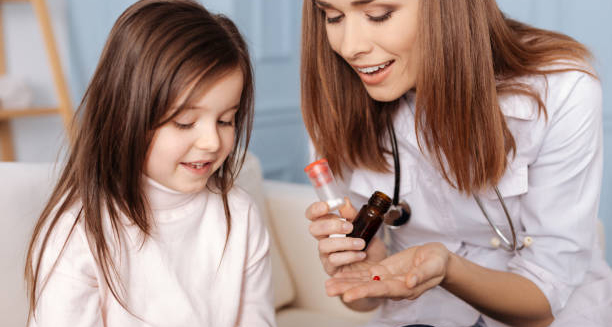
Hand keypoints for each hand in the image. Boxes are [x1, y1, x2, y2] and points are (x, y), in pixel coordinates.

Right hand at [305, 197, 386, 276]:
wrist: (378, 267)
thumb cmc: (370, 248)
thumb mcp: (366, 227)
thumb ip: (353, 214)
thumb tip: (344, 201)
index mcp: (330, 226)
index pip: (313, 215)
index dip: (315, 209)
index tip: (327, 206)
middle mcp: (325, 239)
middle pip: (313, 228)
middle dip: (331, 225)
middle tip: (349, 227)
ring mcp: (326, 254)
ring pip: (324, 245)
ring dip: (344, 243)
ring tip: (361, 244)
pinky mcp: (331, 269)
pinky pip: (333, 260)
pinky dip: (349, 256)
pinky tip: (361, 255)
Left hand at [325, 242, 449, 301]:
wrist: (438, 259)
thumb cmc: (438, 261)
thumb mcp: (434, 264)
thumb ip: (422, 273)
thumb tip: (409, 281)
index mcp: (405, 287)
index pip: (382, 290)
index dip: (364, 292)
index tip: (348, 294)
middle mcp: (393, 286)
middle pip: (367, 288)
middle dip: (348, 289)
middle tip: (329, 289)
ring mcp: (387, 279)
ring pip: (363, 282)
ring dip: (345, 283)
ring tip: (328, 285)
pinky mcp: (383, 271)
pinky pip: (365, 274)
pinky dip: (352, 275)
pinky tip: (338, 276)